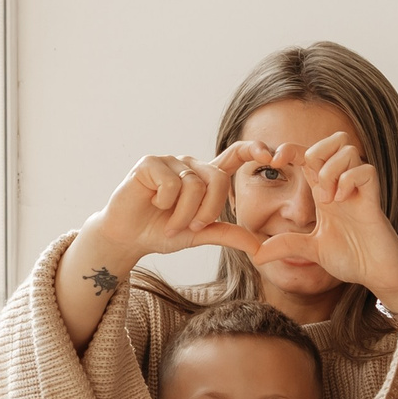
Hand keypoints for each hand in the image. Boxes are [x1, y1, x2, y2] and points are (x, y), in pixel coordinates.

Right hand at [82, 142, 283, 265]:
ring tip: (169, 224)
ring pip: (193, 184)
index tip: (271, 155)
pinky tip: (153, 205)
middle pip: (217, 179)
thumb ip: (228, 234)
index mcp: (205, 177)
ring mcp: (170, 161)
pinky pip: (171, 182)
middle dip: (207, 210)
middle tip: (191, 228)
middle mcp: (190, 164)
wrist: (127, 237)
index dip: (253, 150)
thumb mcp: (198, 235)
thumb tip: (261, 248)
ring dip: (183, 213)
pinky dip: (165, 203)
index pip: (235, 155)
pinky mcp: (150, 163)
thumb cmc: (161, 232)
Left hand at [251, 133, 397, 309]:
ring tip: (328, 199)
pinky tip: (341, 201)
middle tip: (309, 180)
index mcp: (325, 191)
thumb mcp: (311, 250)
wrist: (378, 273)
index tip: (274, 161)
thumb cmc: (352, 257)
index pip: (309, 155)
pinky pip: (366, 171)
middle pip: (334, 140)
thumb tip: (256, 255)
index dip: (291, 150)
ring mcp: (359, 190)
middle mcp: (342, 185)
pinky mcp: (373, 200)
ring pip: (349, 150)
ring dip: (331, 170)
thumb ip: (286, 246)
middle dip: (316, 151)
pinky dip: (349, 181)